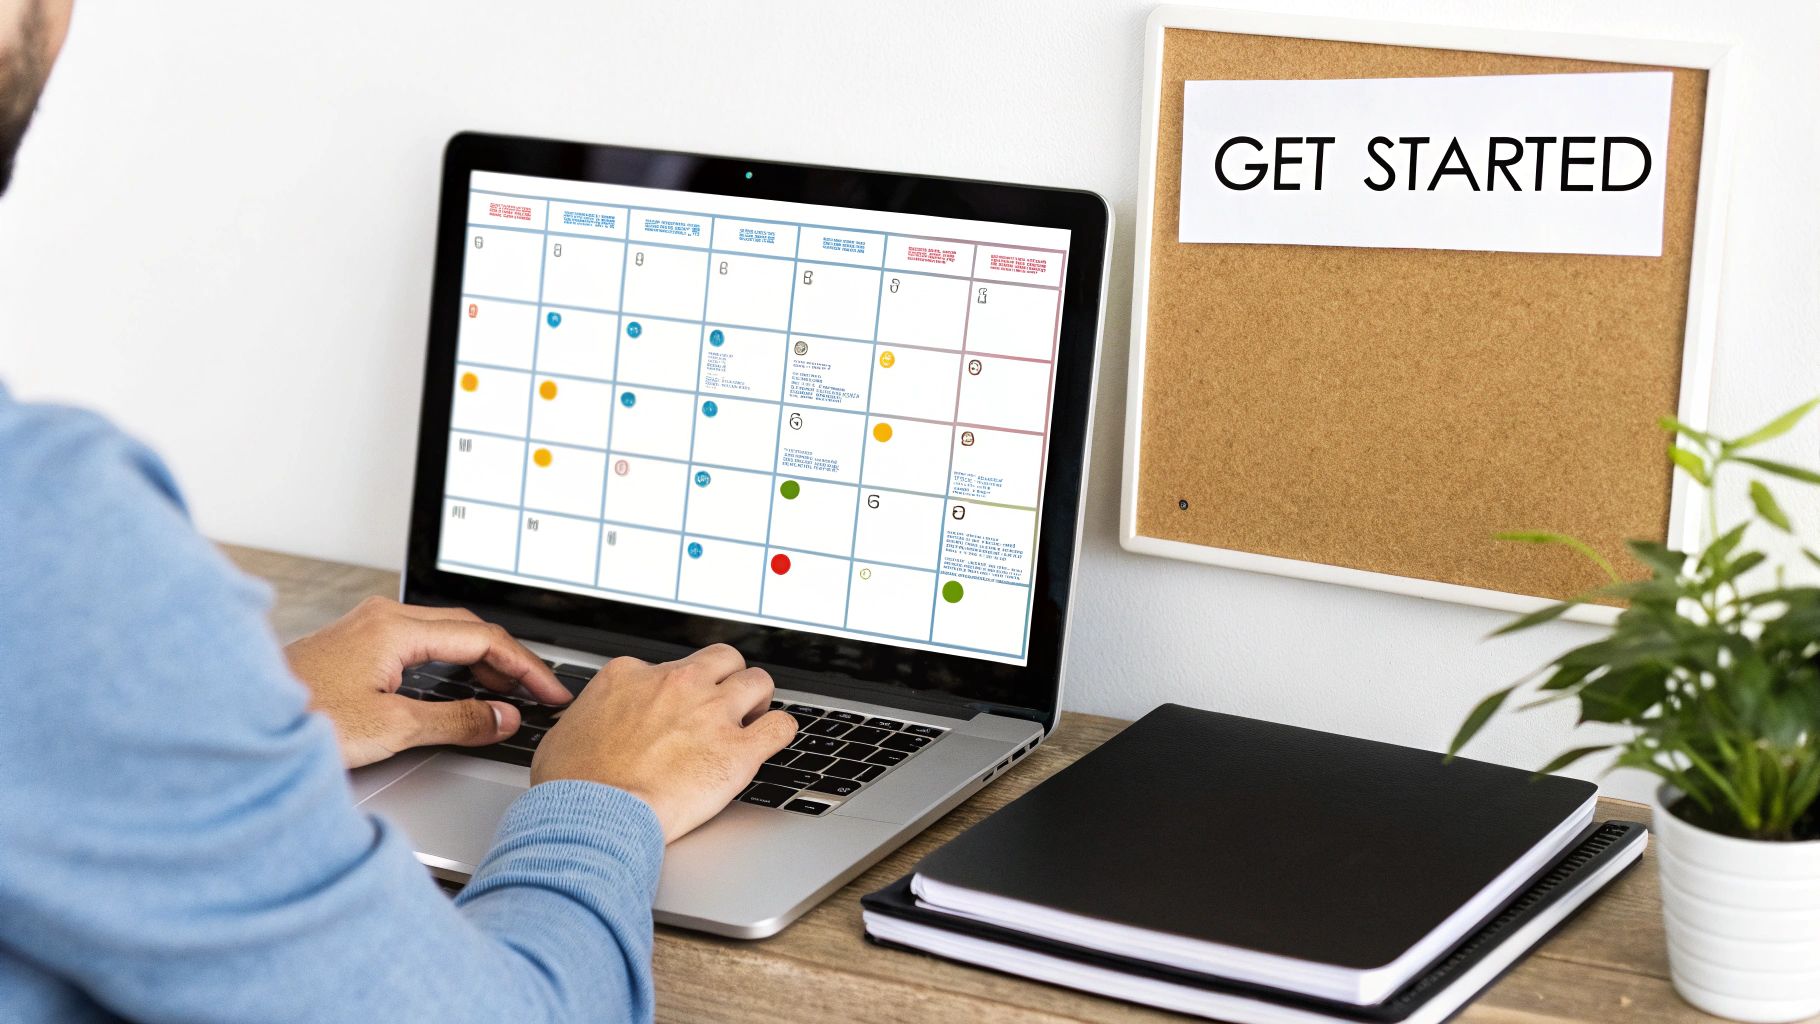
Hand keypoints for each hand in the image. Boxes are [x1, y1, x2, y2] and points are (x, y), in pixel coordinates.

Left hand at [285, 596, 570, 768]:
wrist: (233, 719)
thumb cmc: (297, 719)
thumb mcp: (390, 728)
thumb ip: (456, 721)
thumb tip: (502, 718)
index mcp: (395, 629)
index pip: (482, 640)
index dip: (524, 668)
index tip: (549, 692)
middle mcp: (381, 618)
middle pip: (467, 630)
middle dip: (509, 661)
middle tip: (538, 693)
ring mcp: (366, 629)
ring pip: (443, 635)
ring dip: (480, 662)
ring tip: (507, 693)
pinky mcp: (354, 647)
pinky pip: (419, 644)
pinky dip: (450, 664)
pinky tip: (456, 686)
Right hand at [531, 644, 796, 842]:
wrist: (594, 816)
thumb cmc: (573, 785)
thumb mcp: (566, 733)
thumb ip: (590, 717)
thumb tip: (586, 725)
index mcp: (633, 676)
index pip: (672, 666)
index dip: (679, 690)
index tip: (679, 708)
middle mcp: (678, 685)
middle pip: (724, 659)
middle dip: (728, 679)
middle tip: (725, 705)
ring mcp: (712, 712)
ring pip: (759, 681)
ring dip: (758, 700)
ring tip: (753, 720)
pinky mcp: (738, 749)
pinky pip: (781, 726)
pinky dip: (780, 732)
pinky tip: (771, 741)